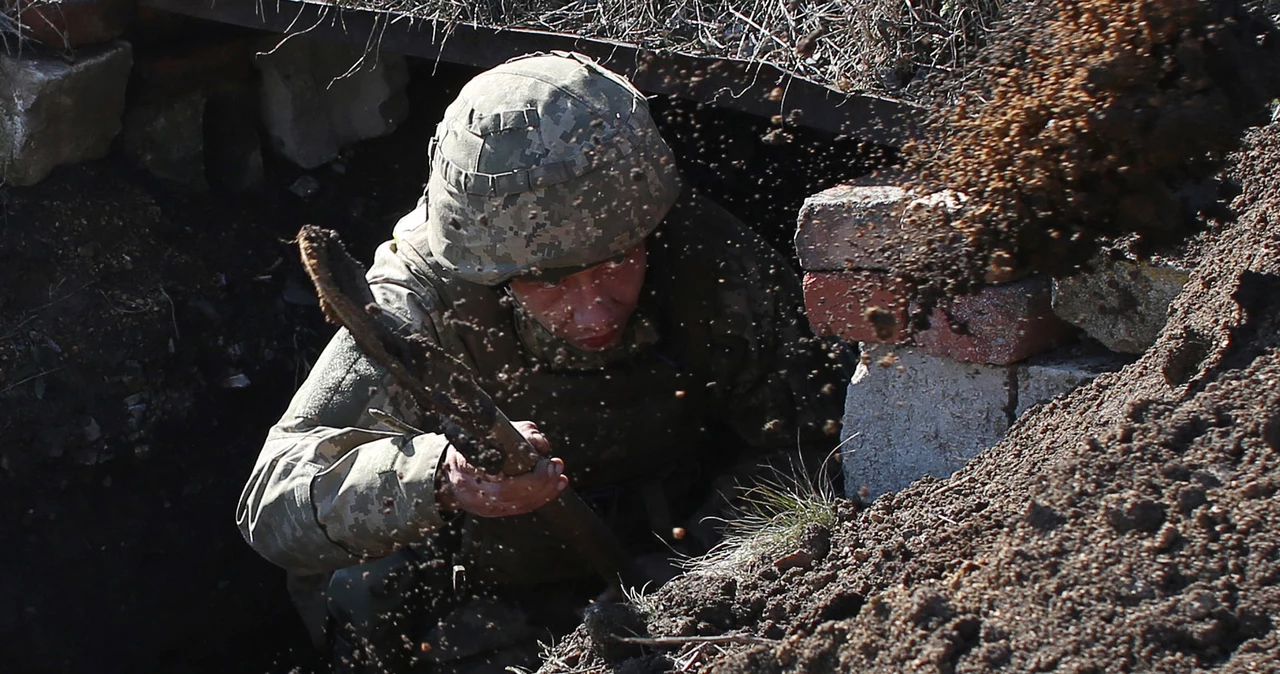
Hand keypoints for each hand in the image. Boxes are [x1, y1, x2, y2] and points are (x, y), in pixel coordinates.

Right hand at [436, 420, 568, 517]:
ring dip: (546, 489)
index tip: (542, 460)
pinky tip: (557, 485)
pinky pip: (523, 508)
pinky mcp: (496, 512)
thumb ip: (515, 434)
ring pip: (521, 504)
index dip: (528, 477)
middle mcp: (474, 495)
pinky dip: (543, 497)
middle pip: (514, 495)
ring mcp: (485, 507)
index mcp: (466, 473)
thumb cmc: (466, 448)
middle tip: (555, 464)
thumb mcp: (483, 434)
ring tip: (558, 473)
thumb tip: (539, 443)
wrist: (448, 471)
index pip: (502, 482)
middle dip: (541, 481)